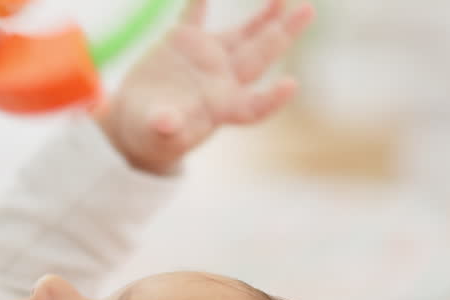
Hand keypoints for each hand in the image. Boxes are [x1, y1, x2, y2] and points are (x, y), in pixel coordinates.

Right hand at [99, 0, 313, 174]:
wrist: (141, 118)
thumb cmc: (154, 136)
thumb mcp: (157, 136)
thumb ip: (164, 127)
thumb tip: (167, 122)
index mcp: (221, 108)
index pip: (254, 106)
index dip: (272, 99)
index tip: (291, 85)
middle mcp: (222, 80)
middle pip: (260, 57)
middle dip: (282, 35)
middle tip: (308, 11)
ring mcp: (207, 58)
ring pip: (243, 35)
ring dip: (265, 16)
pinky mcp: (185, 42)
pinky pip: (195, 16)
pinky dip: (199, 1)